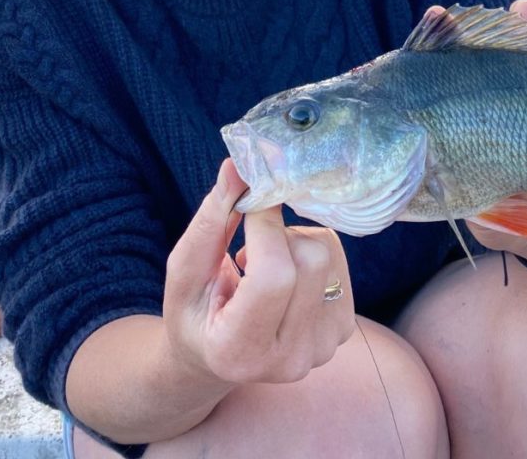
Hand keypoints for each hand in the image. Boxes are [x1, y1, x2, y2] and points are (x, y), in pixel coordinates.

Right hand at [162, 160, 355, 385]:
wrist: (217, 358)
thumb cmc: (194, 312)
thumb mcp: (185, 271)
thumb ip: (210, 220)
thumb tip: (238, 166)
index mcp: (239, 351)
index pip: (273, 276)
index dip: (266, 226)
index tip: (251, 203)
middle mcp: (288, 359)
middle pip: (310, 259)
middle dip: (279, 232)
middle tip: (251, 239)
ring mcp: (322, 347)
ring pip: (327, 255)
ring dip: (294, 241)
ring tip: (263, 265)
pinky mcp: (342, 330)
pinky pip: (340, 263)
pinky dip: (311, 252)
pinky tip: (286, 276)